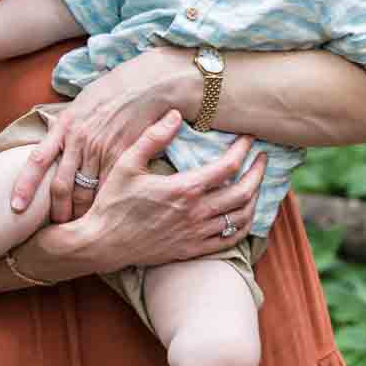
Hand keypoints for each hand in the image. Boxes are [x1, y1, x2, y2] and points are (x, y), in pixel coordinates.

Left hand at [10, 48, 184, 219]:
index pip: (37, 160)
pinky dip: (103, 204)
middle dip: (56, 211)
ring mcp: (101, 148)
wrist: (148, 83)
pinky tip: (102, 215)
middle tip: (53, 229)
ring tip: (76, 229)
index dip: (24, 186)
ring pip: (84, 191)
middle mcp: (79, 139)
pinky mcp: (123, 155)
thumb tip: (51, 143)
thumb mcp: (81, 103)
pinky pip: (108, 186)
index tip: (15, 207)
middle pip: (61, 185)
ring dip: (79, 213)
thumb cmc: (113, 91)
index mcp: (64, 125)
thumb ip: (65, 125)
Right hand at [14, 111, 269, 273]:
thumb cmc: (112, 202)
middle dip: (259, 172)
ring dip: (255, 198)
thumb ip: (153, 137)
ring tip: (257, 182)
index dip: (243, 150)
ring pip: (241, 218)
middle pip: (244, 192)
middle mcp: (195, 214)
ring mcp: (196, 235)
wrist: (102, 244)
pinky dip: (244, 225)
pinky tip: (244, 213)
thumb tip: (176, 114)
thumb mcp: (127, 163)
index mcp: (183, 189)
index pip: (228, 167)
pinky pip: (229, 240)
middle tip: (263, 158)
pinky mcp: (193, 250)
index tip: (249, 138)